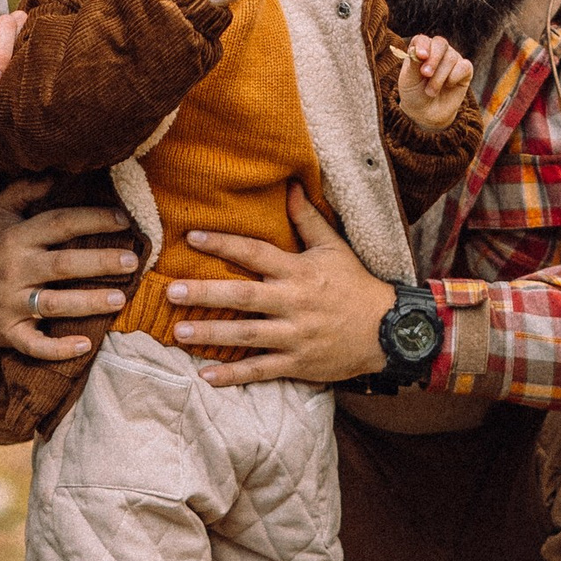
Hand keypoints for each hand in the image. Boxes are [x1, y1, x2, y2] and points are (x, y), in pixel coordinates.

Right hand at [0, 178, 136, 365]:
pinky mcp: (7, 332)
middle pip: (63, 265)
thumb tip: (57, 172)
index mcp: (15, 238)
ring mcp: (10, 303)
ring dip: (89, 303)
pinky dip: (58, 348)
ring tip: (121, 299)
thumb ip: (24, 191)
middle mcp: (14, 270)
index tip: (123, 220)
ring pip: (54, 305)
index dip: (92, 219)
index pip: (59, 224)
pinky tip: (85, 346)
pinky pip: (34, 345)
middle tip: (132, 261)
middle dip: (100, 262)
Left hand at [165, 182, 393, 384]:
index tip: (192, 237)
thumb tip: (291, 185)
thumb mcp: (334, 248)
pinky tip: (205, 375)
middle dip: (206, 294)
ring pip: (247, 335)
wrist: (388, 331)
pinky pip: (261, 370)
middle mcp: (294, 303)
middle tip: (172, 291)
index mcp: (299, 271)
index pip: (256, 253)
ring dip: (212, 334)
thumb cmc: (355, 285)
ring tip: (178, 332)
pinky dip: (234, 375)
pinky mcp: (298, 363)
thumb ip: (307, 219)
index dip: (224, 244)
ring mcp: (295, 336)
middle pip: (244, 297)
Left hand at [396, 30, 474, 130]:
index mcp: (421, 50)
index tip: (421, 56)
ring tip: (430, 91)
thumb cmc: (414, 94)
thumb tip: (417, 51)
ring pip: (450, 58)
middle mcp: (438, 51)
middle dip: (433, 59)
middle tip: (426, 74)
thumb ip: (413, 65)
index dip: (422, 45)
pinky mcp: (465, 70)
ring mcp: (452, 59)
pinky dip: (455, 77)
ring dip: (439, 77)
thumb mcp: (408, 81)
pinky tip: (448, 86)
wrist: (427, 114)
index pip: (422, 40)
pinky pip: (464, 66)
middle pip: (440, 43)